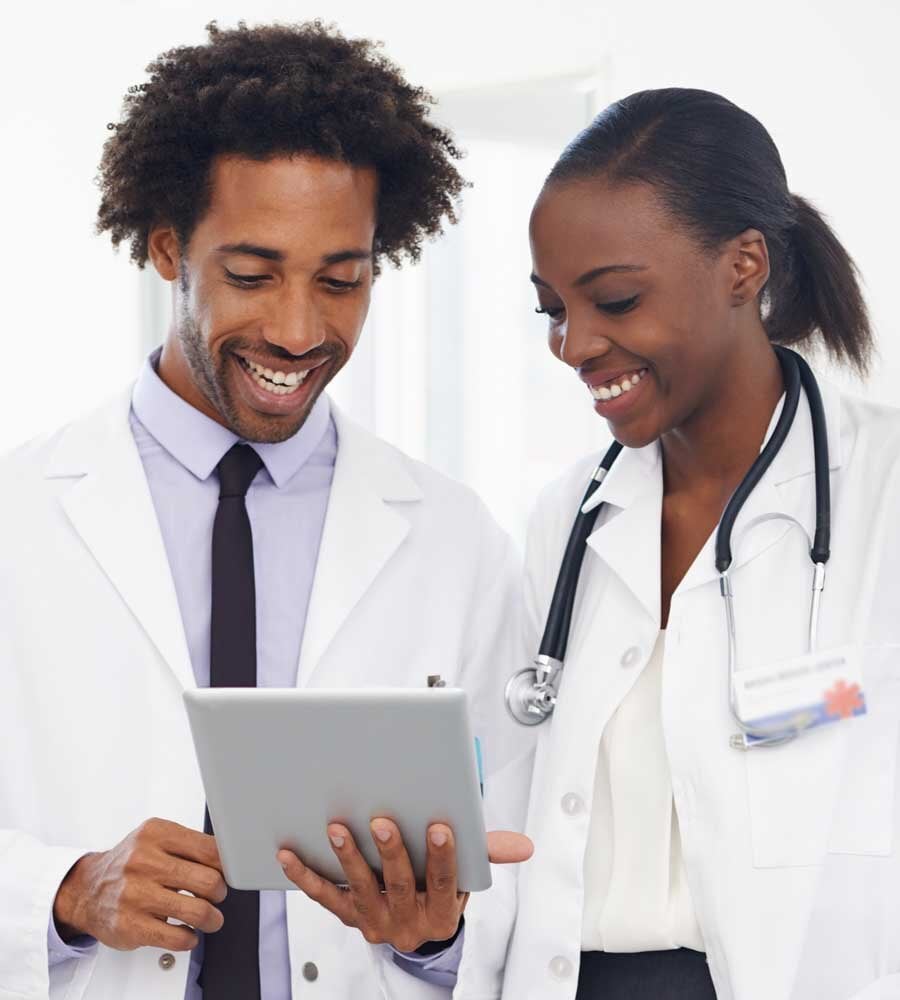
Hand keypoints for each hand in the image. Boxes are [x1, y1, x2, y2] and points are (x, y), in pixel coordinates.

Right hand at [53, 818, 227, 951]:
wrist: (87, 889)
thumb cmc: (130, 863)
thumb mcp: (156, 838)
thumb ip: (189, 845)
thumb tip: (228, 859)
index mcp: (155, 834)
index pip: (210, 849)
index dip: (226, 865)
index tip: (226, 872)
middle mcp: (144, 861)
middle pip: (208, 881)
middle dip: (220, 892)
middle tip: (217, 895)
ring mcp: (136, 895)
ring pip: (197, 911)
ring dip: (212, 919)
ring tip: (210, 918)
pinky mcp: (130, 926)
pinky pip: (177, 937)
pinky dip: (190, 938)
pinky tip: (187, 933)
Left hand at [278, 820, 532, 952]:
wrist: (416, 927)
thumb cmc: (439, 885)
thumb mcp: (468, 874)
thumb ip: (488, 853)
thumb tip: (524, 846)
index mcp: (441, 910)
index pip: (444, 882)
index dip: (443, 856)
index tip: (440, 826)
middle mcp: (407, 922)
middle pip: (399, 885)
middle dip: (391, 852)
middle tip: (382, 820)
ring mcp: (375, 921)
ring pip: (360, 890)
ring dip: (348, 858)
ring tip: (338, 827)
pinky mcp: (348, 916)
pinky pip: (324, 898)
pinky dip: (305, 875)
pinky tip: (288, 852)